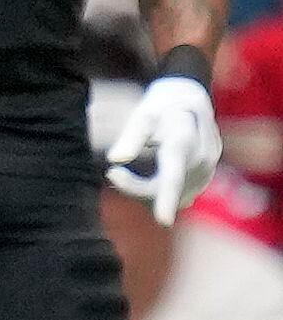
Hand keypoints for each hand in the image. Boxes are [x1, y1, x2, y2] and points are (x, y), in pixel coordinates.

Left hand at [106, 74, 221, 225]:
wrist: (190, 99)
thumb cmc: (161, 106)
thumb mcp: (143, 114)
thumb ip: (130, 137)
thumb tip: (114, 159)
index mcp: (184, 140)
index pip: (173, 174)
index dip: (166, 197)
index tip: (162, 221)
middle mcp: (201, 160)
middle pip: (166, 188)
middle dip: (136, 187)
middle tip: (112, 173)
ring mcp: (207, 171)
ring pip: (173, 196)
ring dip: (146, 190)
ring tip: (124, 173)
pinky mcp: (204, 179)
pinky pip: (180, 195)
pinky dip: (160, 191)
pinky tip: (145, 177)